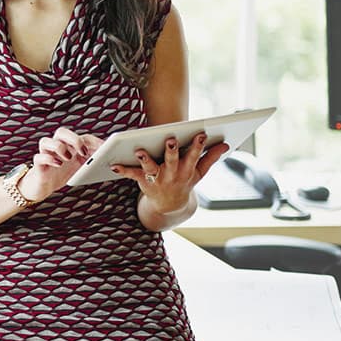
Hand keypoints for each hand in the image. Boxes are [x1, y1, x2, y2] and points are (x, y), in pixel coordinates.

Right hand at [18, 127, 104, 201]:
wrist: (43, 186)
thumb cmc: (63, 174)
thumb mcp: (81, 169)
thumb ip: (92, 163)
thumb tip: (112, 164)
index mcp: (70, 146)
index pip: (82, 137)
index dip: (93, 141)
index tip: (103, 148)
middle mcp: (56, 146)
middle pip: (62, 132)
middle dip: (74, 139)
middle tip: (83, 151)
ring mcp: (46, 154)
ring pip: (45, 141)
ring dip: (58, 147)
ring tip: (68, 158)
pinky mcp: (38, 165)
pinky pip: (39, 157)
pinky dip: (48, 159)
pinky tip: (58, 164)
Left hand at [111, 132, 229, 213]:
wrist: (170, 205)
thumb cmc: (184, 181)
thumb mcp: (199, 172)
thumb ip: (211, 157)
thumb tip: (226, 144)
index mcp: (188, 169)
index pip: (195, 156)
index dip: (198, 146)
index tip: (201, 134)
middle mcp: (173, 174)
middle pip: (173, 161)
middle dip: (172, 151)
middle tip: (172, 140)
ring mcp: (158, 179)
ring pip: (152, 168)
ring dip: (146, 159)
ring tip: (139, 150)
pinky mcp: (144, 182)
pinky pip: (132, 175)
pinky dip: (123, 170)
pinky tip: (114, 165)